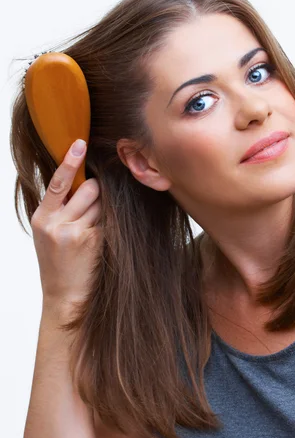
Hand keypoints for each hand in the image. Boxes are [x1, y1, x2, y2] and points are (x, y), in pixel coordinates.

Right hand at [31, 138, 102, 307]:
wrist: (64, 294)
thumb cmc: (59, 261)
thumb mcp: (49, 233)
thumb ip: (61, 208)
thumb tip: (81, 181)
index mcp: (42, 218)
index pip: (57, 182)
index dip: (70, 162)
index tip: (79, 143)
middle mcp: (57, 223)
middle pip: (89, 189)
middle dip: (97, 191)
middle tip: (94, 205)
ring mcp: (76, 233)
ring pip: (102, 203)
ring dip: (104, 207)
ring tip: (94, 225)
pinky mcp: (94, 242)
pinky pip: (109, 220)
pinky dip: (110, 222)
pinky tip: (101, 235)